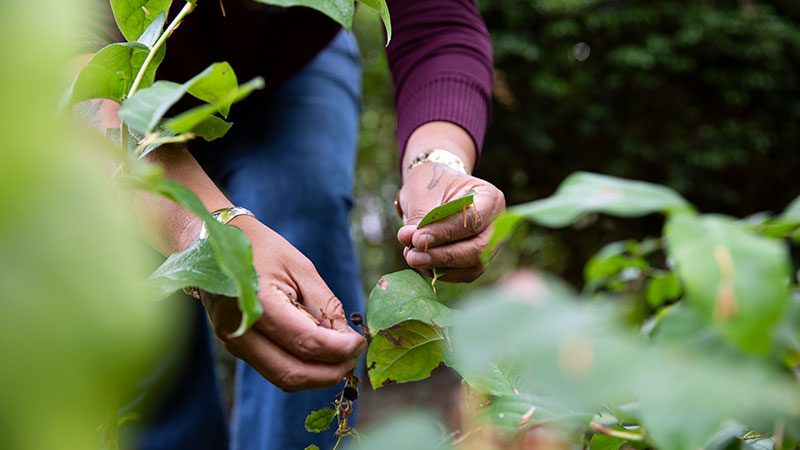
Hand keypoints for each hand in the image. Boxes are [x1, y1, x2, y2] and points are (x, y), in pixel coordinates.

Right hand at [200, 217, 365, 391]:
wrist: (213, 243)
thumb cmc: (262, 248)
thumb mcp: (301, 267)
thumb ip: (325, 305)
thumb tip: (347, 339)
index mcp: (257, 303)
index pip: (306, 343)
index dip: (340, 349)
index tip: (361, 342)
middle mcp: (240, 330)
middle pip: (293, 372)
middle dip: (331, 371)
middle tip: (354, 357)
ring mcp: (234, 342)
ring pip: (282, 377)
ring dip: (317, 375)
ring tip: (342, 357)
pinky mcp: (236, 346)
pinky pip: (274, 368)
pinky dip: (301, 367)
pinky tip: (320, 353)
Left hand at [397, 163, 504, 282]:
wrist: (434, 192)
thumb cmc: (431, 186)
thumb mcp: (423, 194)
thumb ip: (418, 218)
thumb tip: (408, 239)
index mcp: (490, 198)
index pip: (473, 221)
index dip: (445, 233)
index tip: (417, 238)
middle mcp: (496, 224)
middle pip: (478, 249)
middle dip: (443, 256)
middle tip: (412, 256)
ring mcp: (490, 245)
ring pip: (472, 266)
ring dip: (440, 267)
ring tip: (412, 257)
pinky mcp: (477, 261)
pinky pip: (464, 275)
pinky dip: (441, 273)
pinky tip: (421, 263)